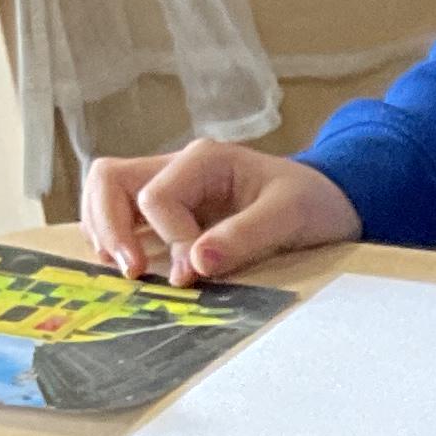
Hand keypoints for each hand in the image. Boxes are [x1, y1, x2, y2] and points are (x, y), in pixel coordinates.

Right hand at [82, 141, 359, 286]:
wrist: (331, 204)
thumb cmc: (314, 203)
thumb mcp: (291, 216)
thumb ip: (246, 236)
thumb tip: (196, 263)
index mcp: (203, 160)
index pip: (157, 198)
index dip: (171, 240)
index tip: (195, 275)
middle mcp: (178, 169)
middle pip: (109, 181)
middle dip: (110, 227)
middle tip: (132, 273)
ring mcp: (170, 189)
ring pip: (107, 195)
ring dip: (104, 231)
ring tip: (124, 270)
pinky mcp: (171, 214)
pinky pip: (124, 217)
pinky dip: (116, 238)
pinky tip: (130, 266)